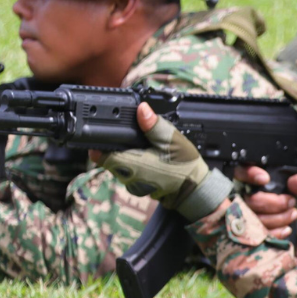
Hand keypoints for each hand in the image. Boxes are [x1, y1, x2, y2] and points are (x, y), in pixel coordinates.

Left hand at [99, 103, 228, 221]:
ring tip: (142, 149)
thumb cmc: (185, 166)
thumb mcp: (173, 140)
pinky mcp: (139, 189)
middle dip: (117, 147)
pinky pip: (129, 174)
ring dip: (126, 156)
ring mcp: (133, 185)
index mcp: (132, 164)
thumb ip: (154, 125)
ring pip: (119, 166)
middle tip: (133, 139)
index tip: (108, 133)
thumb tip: (142, 109)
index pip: (100, 154)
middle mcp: (128, 177)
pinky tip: (147, 159)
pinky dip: (134, 166)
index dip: (101, 142)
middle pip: (109, 158)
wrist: (195, 189)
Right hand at [235, 165, 296, 237]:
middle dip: (275, 203)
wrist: (282, 215)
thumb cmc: (283, 197)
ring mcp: (240, 215)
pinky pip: (257, 236)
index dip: (249, 175)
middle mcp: (239, 196)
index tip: (265, 179)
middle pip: (251, 201)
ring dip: (278, 218)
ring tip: (293, 214)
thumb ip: (296, 182)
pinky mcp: (247, 232)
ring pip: (254, 219)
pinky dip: (274, 233)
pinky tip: (286, 229)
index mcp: (246, 179)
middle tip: (291, 202)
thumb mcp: (291, 188)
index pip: (240, 171)